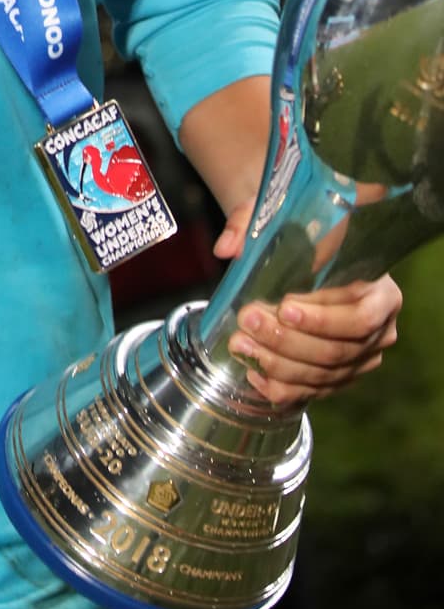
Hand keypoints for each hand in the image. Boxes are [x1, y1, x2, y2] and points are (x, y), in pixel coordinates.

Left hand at [213, 200, 401, 407]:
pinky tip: (254, 373)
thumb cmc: (296, 234)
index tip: (283, 308)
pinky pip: (312, 392)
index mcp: (381, 292)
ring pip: (322, 374)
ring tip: (240, 344)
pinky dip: (282, 387)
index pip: (359, 316)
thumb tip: (226, 248)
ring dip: (277, 364)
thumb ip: (250, 225)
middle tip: (248, 322)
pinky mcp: (339, 377)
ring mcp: (360, 359)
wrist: (301, 254)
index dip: (322, 319)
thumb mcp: (276, 216)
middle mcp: (379, 330)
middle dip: (287, 341)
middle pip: (337, 350)